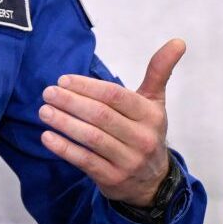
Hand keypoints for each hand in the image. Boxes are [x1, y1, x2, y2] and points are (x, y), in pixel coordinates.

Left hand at [38, 38, 185, 205]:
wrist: (153, 182)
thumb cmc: (146, 132)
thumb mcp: (155, 103)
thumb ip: (159, 71)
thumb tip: (178, 41)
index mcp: (150, 115)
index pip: (115, 96)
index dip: (88, 87)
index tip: (63, 80)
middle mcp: (142, 138)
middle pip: (101, 116)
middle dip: (71, 102)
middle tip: (48, 93)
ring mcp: (128, 161)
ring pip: (92, 139)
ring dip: (65, 123)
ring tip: (44, 111)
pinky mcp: (113, 179)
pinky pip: (85, 161)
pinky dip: (65, 149)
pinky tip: (47, 137)